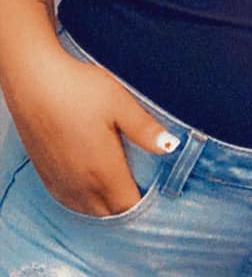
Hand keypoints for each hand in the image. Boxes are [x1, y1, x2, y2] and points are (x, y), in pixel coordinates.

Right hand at [6, 49, 178, 216]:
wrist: (34, 82)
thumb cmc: (78, 89)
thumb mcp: (120, 103)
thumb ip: (145, 129)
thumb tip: (171, 147)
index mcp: (103, 171)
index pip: (129, 206)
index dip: (145, 204)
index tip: (156, 191)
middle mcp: (81, 184)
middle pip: (110, 213)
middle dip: (127, 206)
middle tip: (140, 186)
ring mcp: (62, 181)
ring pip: (89, 210)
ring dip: (106, 206)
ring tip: (119, 186)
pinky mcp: (47, 174)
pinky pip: (70, 201)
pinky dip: (85, 200)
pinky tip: (91, 183)